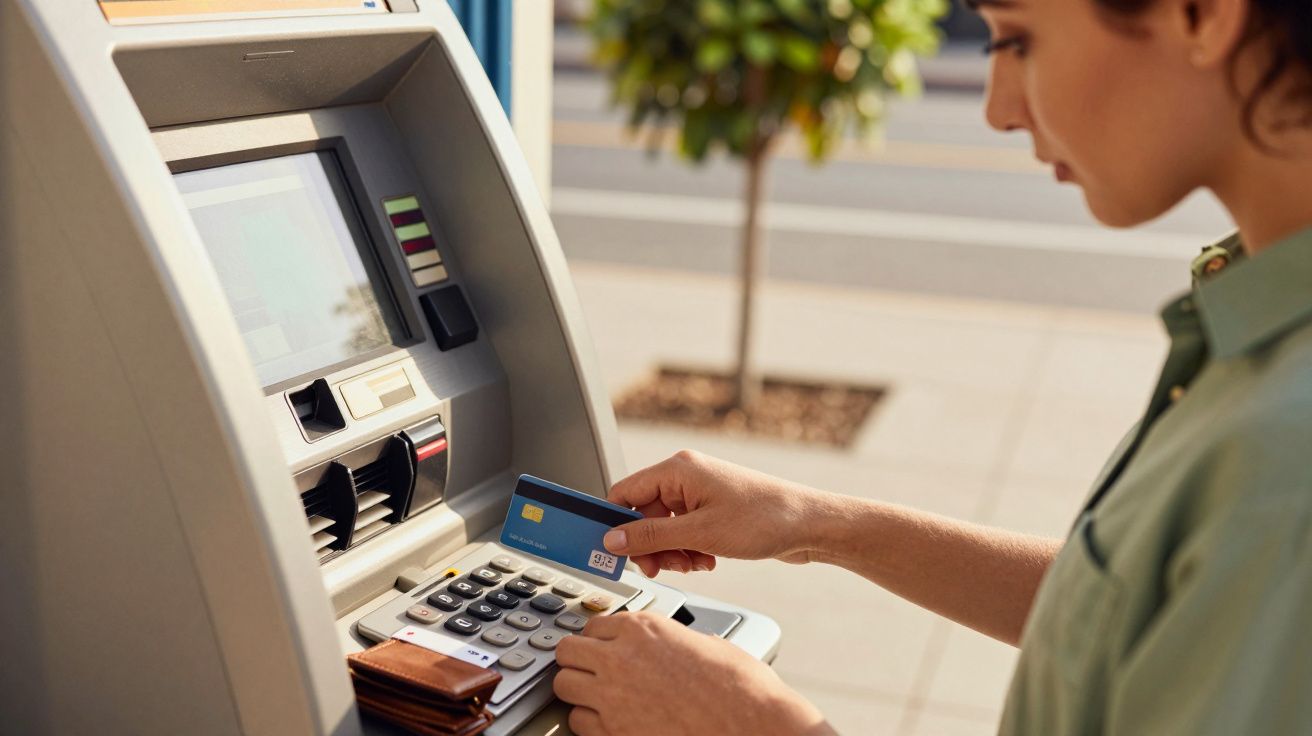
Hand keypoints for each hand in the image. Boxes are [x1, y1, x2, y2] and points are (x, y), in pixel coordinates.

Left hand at [553, 611, 830, 735]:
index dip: (600, 638)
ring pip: (564, 685)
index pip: (594, 624)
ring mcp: (613, 696)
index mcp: (644, 628)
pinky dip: (588, 721)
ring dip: (578, 689)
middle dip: (577, 659)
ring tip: (595, 695)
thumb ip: (677, 639)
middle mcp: (621, 657)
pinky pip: (578, 722)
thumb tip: (680, 643)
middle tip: (590, 669)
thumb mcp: (707, 643)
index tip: (603, 646)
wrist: (749, 724)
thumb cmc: (739, 688)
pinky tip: (606, 720)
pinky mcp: (614, 731)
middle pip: (567, 650)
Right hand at [603, 450, 831, 576]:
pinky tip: (707, 560)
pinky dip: (689, 549)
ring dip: (672, 551)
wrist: (808, 524)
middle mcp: (686, 476)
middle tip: (662, 567)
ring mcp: (700, 492)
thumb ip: (651, 536)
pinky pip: (684, 530)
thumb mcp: (699, 533)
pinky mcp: (713, 508)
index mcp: (678, 470)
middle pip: (643, 513)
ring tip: (693, 564)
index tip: (612, 551)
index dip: (615, 523)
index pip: (624, 492)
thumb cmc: (764, 518)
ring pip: (664, 526)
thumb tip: (614, 540)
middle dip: (651, 545)